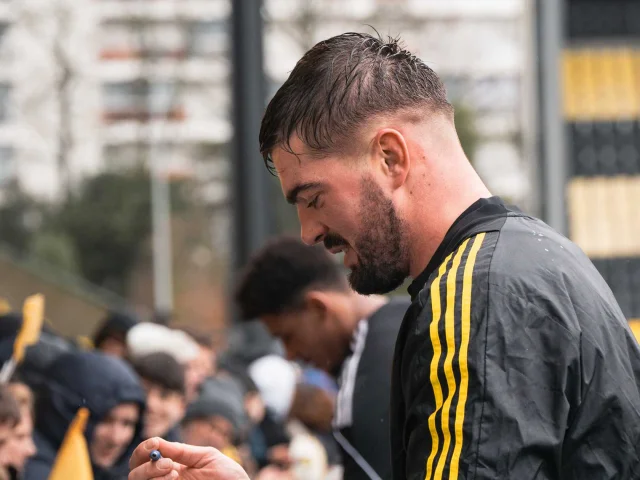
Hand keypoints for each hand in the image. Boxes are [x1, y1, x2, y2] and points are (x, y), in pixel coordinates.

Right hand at [129, 437, 249, 479]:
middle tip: (169, 464)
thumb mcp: (206, 457)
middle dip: (147, 465)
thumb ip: (181, 451)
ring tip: (174, 473)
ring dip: (151, 474)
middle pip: (136, 473)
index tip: (154, 444)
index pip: (144, 458)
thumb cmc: (228, 476)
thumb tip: (156, 442)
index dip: (143, 449)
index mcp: (173, 466)